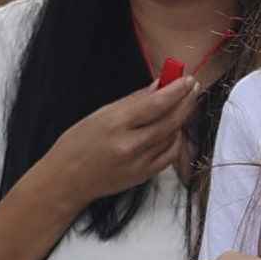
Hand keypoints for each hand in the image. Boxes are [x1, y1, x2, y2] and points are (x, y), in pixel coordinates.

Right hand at [44, 72, 201, 214]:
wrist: (68, 179)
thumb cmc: (78, 143)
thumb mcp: (101, 114)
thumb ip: (134, 101)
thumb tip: (159, 86)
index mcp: (115, 124)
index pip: (156, 104)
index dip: (176, 90)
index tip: (187, 80)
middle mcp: (130, 144)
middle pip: (170, 120)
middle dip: (185, 102)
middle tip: (192, 88)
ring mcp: (139, 163)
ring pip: (172, 136)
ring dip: (181, 119)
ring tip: (182, 105)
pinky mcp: (144, 176)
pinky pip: (170, 155)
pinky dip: (175, 140)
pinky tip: (174, 130)